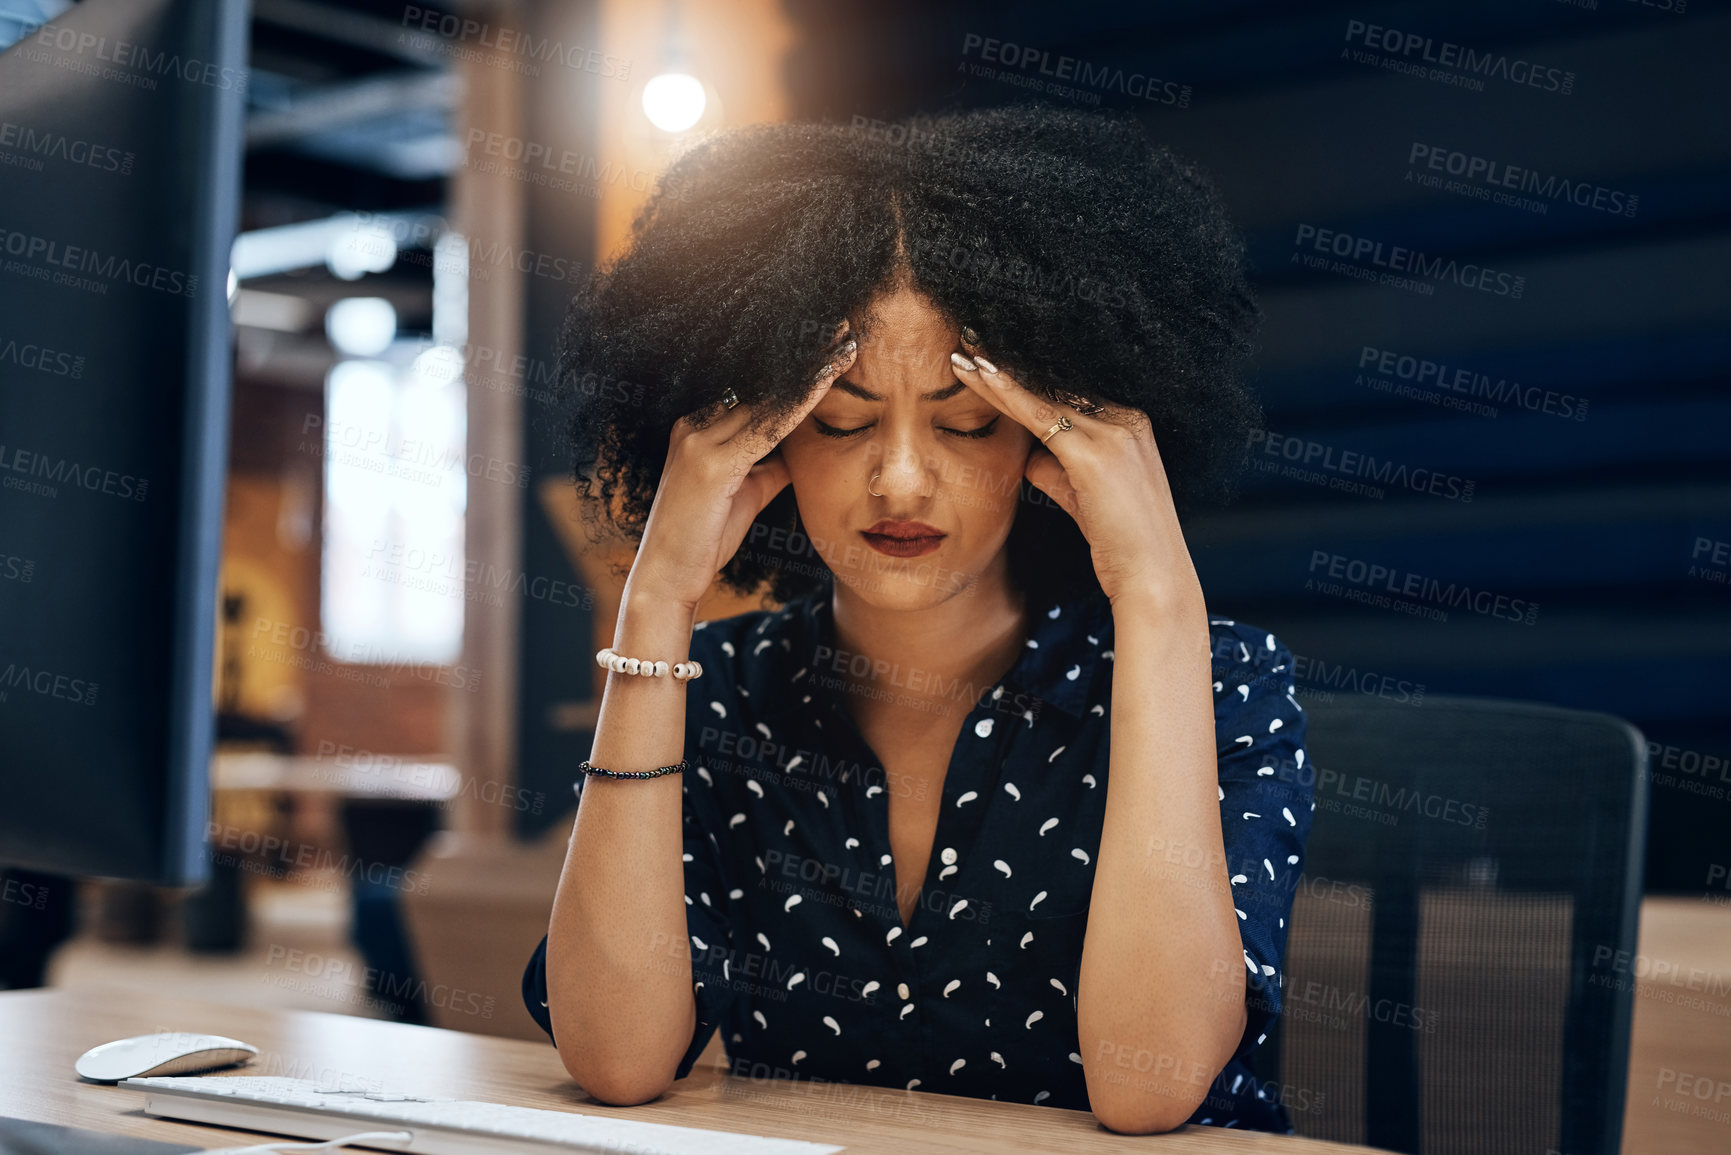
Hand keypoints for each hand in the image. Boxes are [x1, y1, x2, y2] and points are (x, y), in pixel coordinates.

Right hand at [628, 324, 856, 608]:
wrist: (667, 578)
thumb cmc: (705, 538)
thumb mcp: (747, 491)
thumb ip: (770, 464)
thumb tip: (802, 447)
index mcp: (698, 427)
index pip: (755, 388)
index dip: (794, 366)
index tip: (828, 344)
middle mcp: (695, 424)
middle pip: (761, 381)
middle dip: (804, 354)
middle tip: (844, 326)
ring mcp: (699, 441)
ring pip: (767, 395)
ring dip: (811, 369)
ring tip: (847, 343)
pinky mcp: (711, 464)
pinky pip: (768, 425)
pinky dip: (803, 401)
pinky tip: (830, 381)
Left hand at [948, 335, 1201, 609]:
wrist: (1152, 578)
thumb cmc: (1119, 544)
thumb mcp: (1084, 499)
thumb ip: (1058, 473)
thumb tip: (1029, 458)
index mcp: (1129, 424)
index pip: (1067, 390)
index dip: (1025, 374)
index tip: (990, 356)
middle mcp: (1127, 419)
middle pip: (1055, 382)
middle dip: (1010, 360)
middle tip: (970, 335)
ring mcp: (1114, 433)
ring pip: (1043, 392)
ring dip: (998, 370)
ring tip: (963, 348)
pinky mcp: (1096, 454)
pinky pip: (1040, 415)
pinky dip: (1007, 394)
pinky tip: (979, 375)